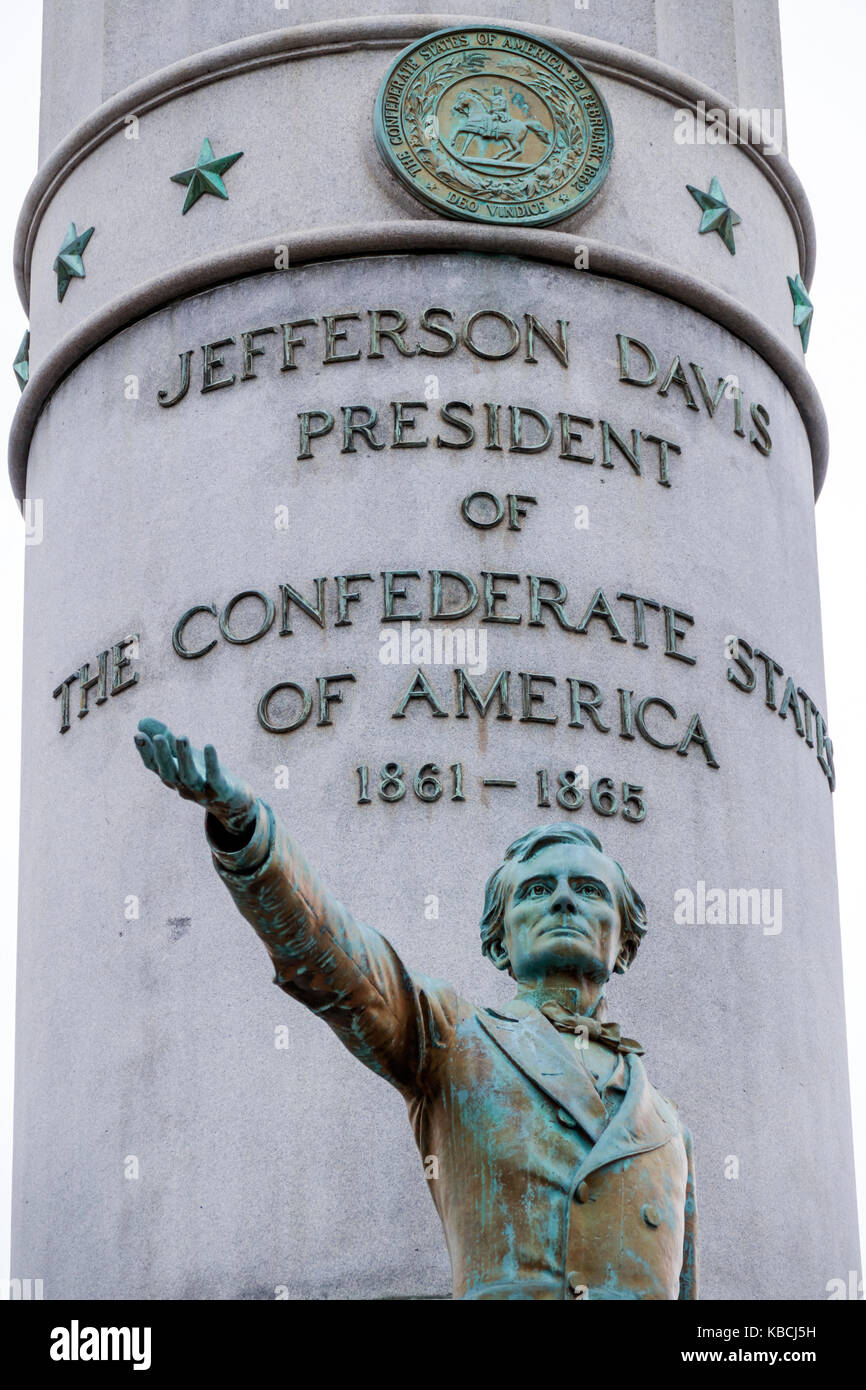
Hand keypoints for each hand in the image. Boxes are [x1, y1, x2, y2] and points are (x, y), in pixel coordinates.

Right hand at [134, 718, 257, 836]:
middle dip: (162, 755)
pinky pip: (215, 779)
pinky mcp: (221, 791)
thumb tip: (141, 721)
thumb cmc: (203, 773)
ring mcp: (201, 791)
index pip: (154, 766)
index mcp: (172, 776)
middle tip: (158, 737)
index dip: (145, 752)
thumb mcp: (184, 755)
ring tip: (182, 737)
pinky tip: (209, 746)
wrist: (232, 801)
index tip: (138, 735)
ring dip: (184, 757)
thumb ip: (165, 738)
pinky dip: (211, 764)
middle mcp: (182, 786)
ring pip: (189, 776)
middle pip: (169, 772)